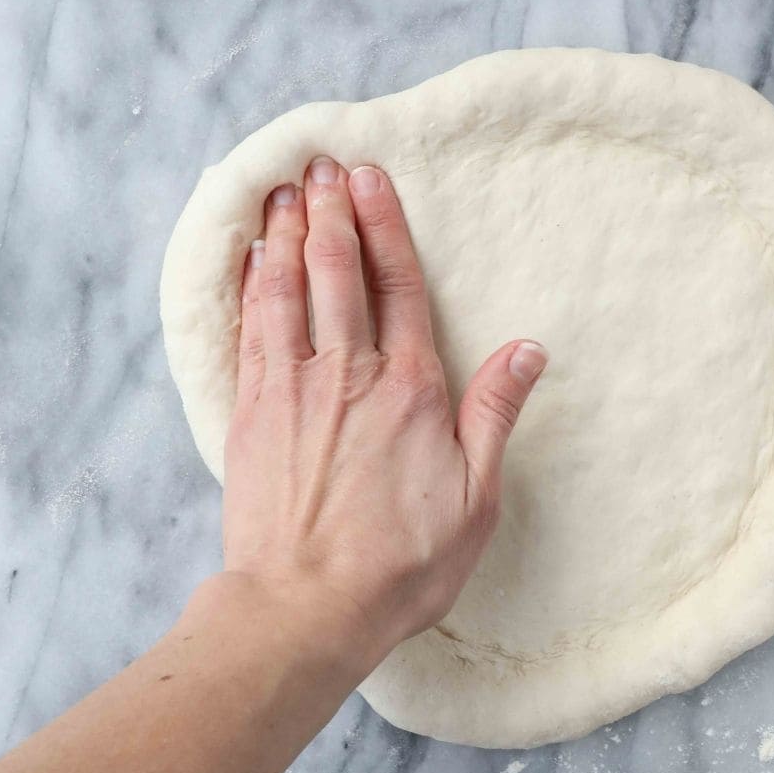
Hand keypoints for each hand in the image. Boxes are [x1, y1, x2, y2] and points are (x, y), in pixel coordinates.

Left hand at [221, 156, 546, 662]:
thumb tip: (527, 350)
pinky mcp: (247, 415)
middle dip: (327, 213)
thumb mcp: (473, 500)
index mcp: (407, 390)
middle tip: (320, 165)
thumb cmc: (395, 566)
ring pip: (284, 293)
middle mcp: (345, 377)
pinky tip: (247, 261)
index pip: (397, 286)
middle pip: (334, 274)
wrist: (302, 607)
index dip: (383, 226)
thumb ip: (493, 416)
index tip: (370, 178)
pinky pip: (248, 332)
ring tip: (280, 193)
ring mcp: (289, 392)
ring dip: (281, 238)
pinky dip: (247, 288)